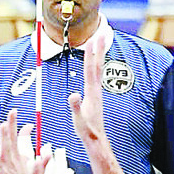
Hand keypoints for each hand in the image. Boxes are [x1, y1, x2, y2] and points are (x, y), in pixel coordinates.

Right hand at [68, 35, 107, 150]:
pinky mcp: (95, 96)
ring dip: (98, 56)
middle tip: (101, 34)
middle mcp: (96, 90)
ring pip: (97, 70)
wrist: (95, 138)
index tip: (91, 41)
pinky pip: (95, 77)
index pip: (90, 70)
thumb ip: (76, 106)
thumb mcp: (78, 119)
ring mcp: (96, 93)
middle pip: (97, 66)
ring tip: (98, 45)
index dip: (90, 56)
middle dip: (98, 50)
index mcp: (91, 93)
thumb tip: (73, 95)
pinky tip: (94, 65)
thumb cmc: (86, 130)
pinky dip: (95, 67)